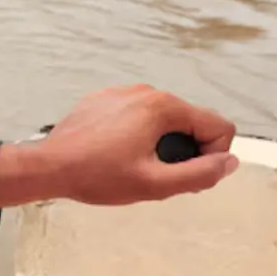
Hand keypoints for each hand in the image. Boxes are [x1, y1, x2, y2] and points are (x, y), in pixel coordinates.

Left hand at [0, 84, 237, 207]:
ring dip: (161, 144)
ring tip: (135, 166)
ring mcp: (123, 92)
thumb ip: (200, 174)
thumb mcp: (155, 184)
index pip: (219, 127)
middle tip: (158, 176)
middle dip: (185, 151)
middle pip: (191, 122)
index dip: (212, 156)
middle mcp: (145, 91)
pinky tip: (116, 154)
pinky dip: (138, 135)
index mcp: (162, 106)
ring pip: (165, 120)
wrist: (47, 167)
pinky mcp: (104, 99)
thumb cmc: (96, 175)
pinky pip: (138, 116)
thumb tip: (229, 162)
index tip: (186, 176)